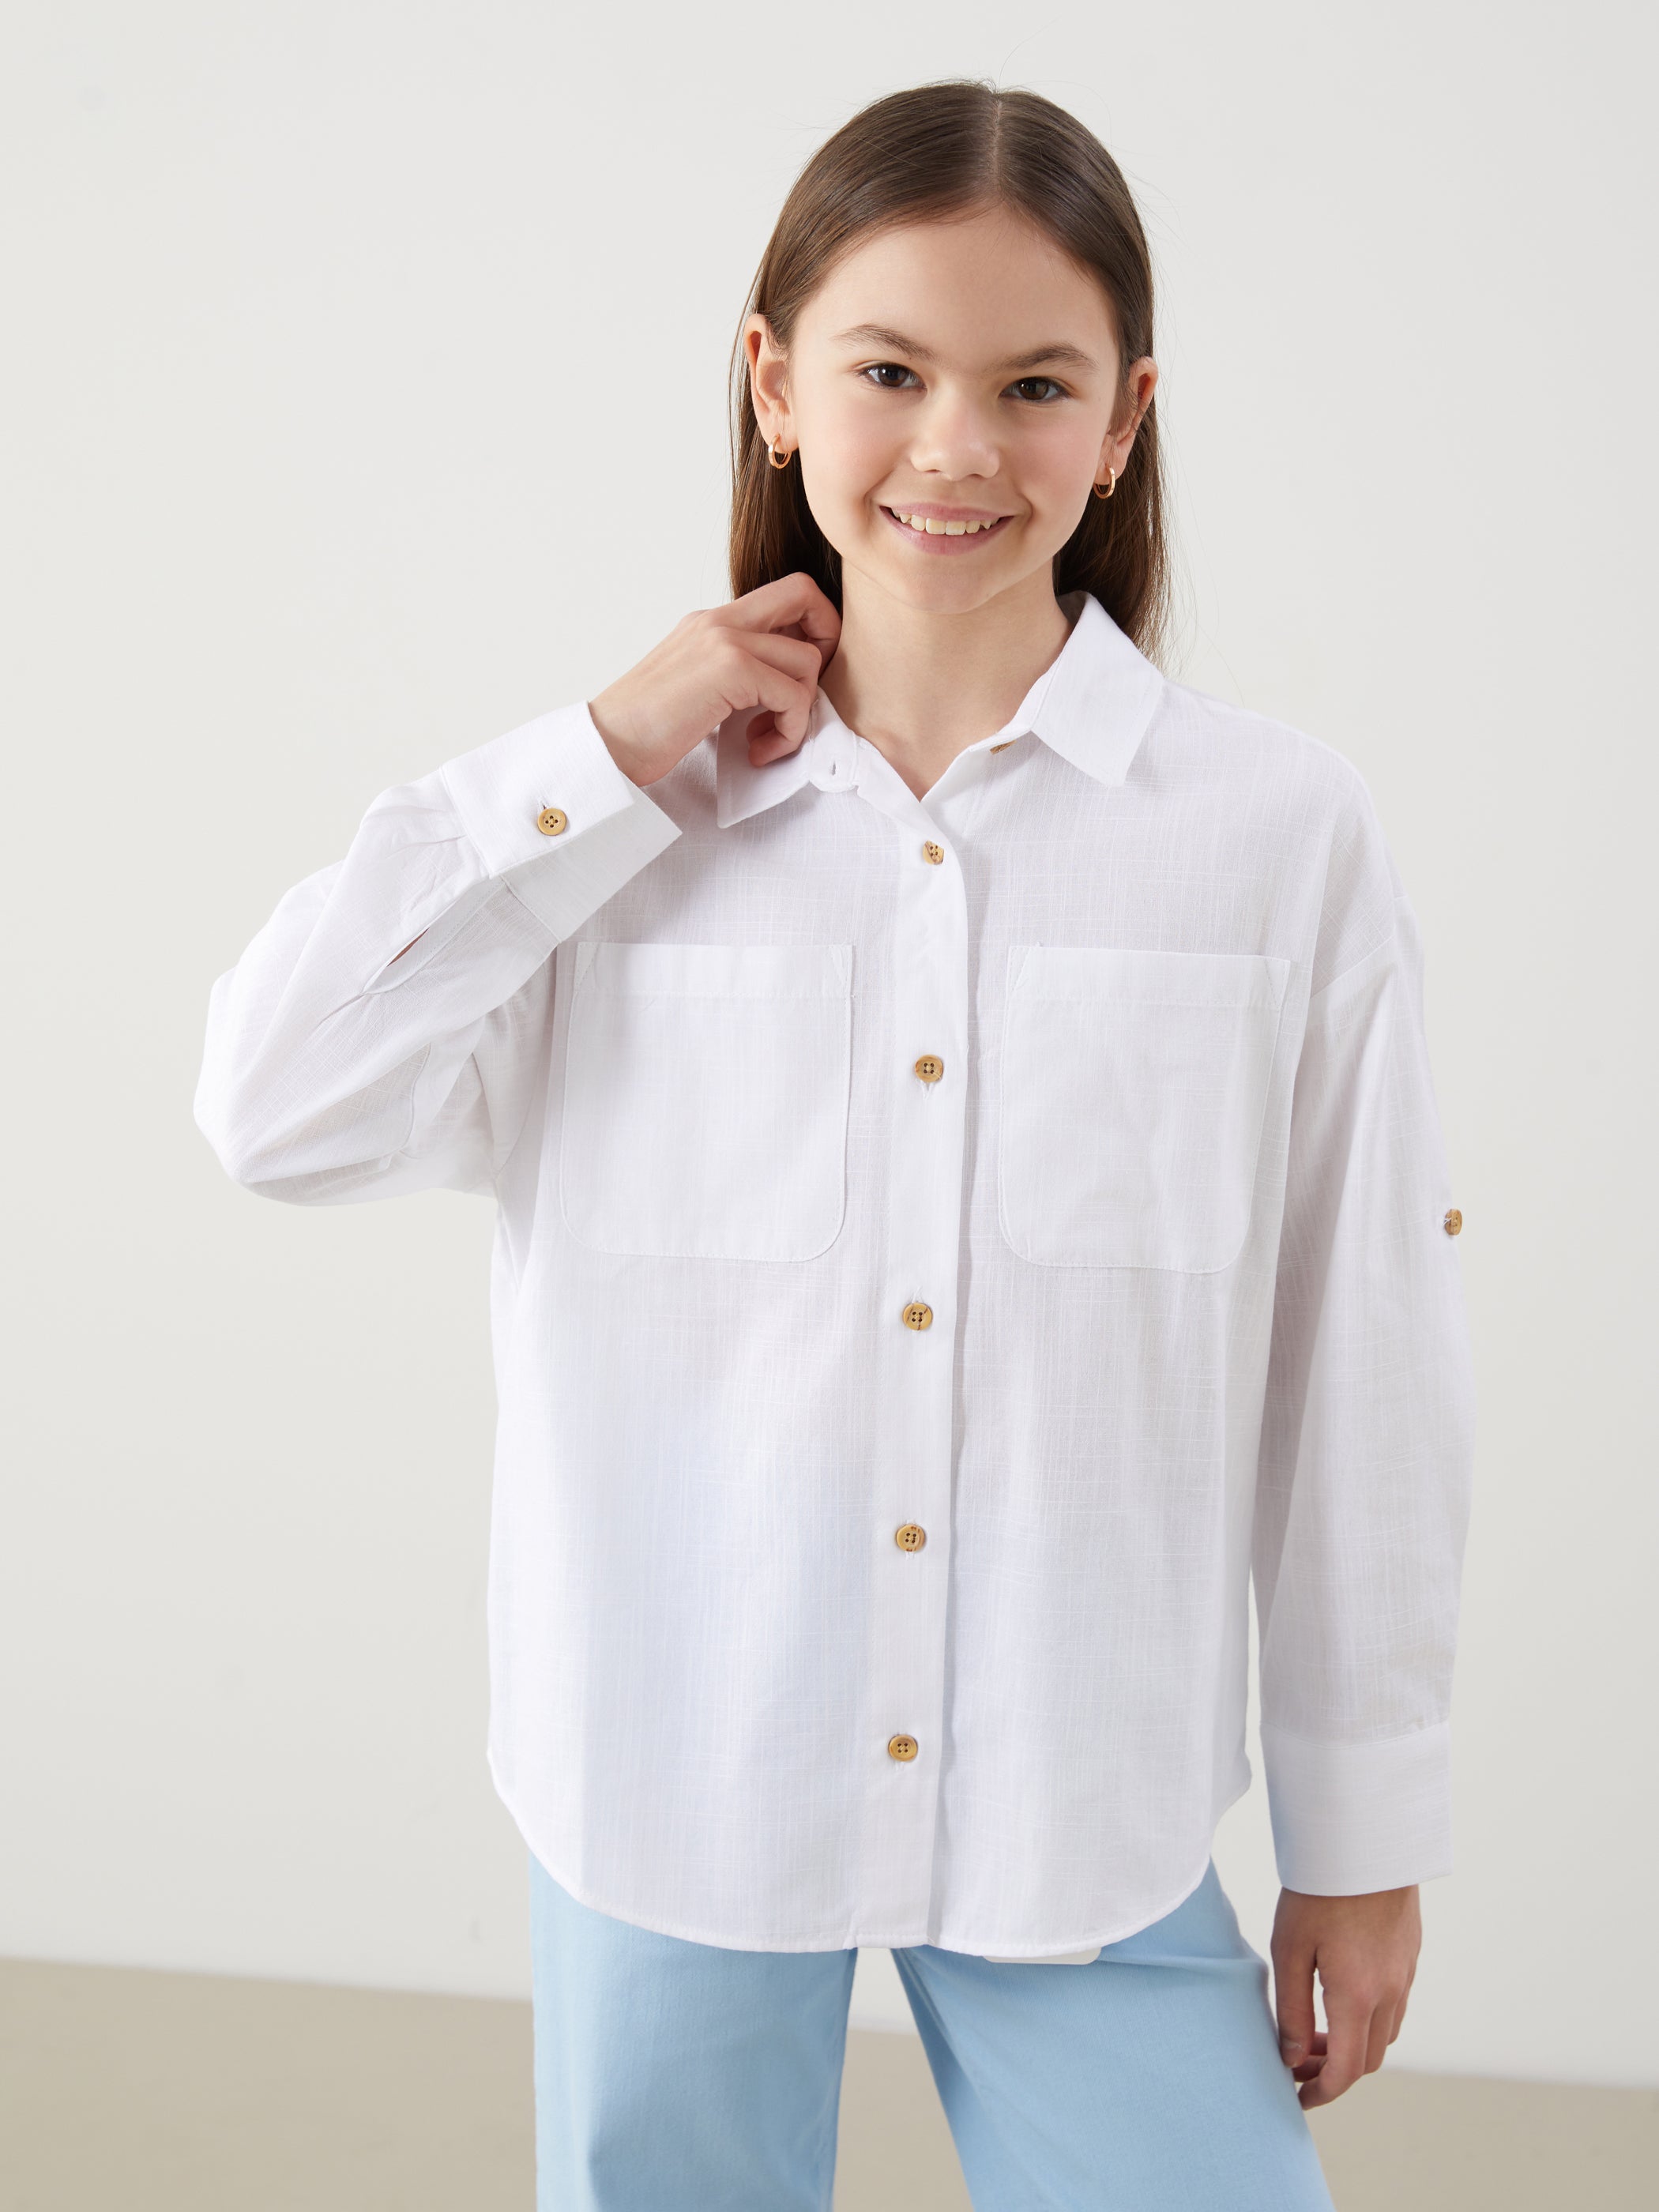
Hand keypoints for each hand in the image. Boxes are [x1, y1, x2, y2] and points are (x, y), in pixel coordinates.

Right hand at [588, 573, 840, 788]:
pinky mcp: (730, 670)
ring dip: (800, 711)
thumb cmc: (646, 729)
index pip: (784, 594)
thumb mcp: (694, 685)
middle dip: (827, 644)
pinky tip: (757, 751)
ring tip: (766, 740)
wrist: (607, 745)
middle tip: (803, 695)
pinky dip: (788, 732)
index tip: (797, 679)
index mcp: (711, 622)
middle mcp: (719, 620)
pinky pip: (794, 697)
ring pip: (807, 660)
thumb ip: (733, 674)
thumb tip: (782, 688)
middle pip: (806, 595)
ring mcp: (724, 640)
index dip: (811, 628)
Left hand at [1271, 1884, 1420, 2107]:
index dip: (1321, 2093)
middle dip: (1334, 2072)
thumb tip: (1291, 2058)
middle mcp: (1390, 1992)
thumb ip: (1289, 2009)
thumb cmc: (1318, 1889)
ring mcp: (1405, 1974)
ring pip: (1385, 2034)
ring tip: (1313, 2032)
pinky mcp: (1410, 1954)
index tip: (1297, 2098)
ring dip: (1353, 2045)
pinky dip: (1368, 2019)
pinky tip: (1339, 1998)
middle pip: (1369, 2059)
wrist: (1364, 1838)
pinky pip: (1394, 2006)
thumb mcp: (1289, 1948)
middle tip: (1297, 2062)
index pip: (1345, 2071)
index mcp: (1357, 1996)